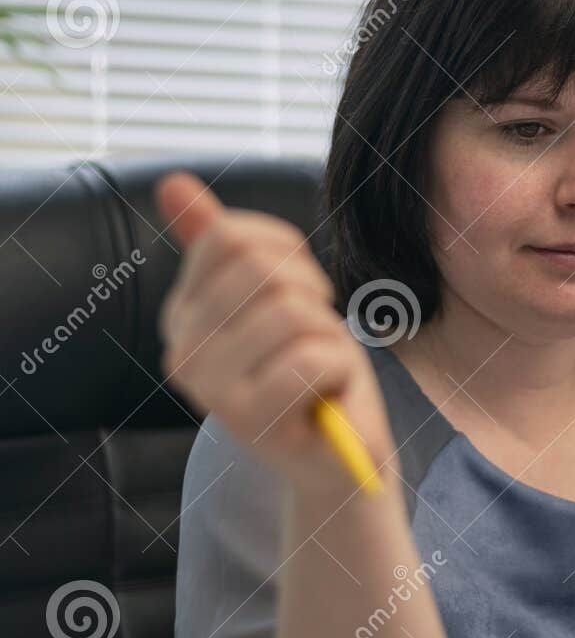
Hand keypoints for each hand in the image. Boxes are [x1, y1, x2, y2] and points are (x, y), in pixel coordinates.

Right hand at [155, 171, 397, 500]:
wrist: (336, 455)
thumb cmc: (307, 369)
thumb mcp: (269, 295)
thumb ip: (219, 242)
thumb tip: (172, 182)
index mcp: (181, 312)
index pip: (231, 236)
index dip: (286, 252)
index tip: (298, 290)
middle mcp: (181, 350)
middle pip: (261, 270)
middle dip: (310, 293)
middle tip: (313, 334)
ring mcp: (210, 390)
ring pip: (293, 312)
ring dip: (329, 335)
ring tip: (319, 367)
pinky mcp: (251, 423)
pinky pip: (313, 358)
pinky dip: (339, 369)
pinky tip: (326, 394)